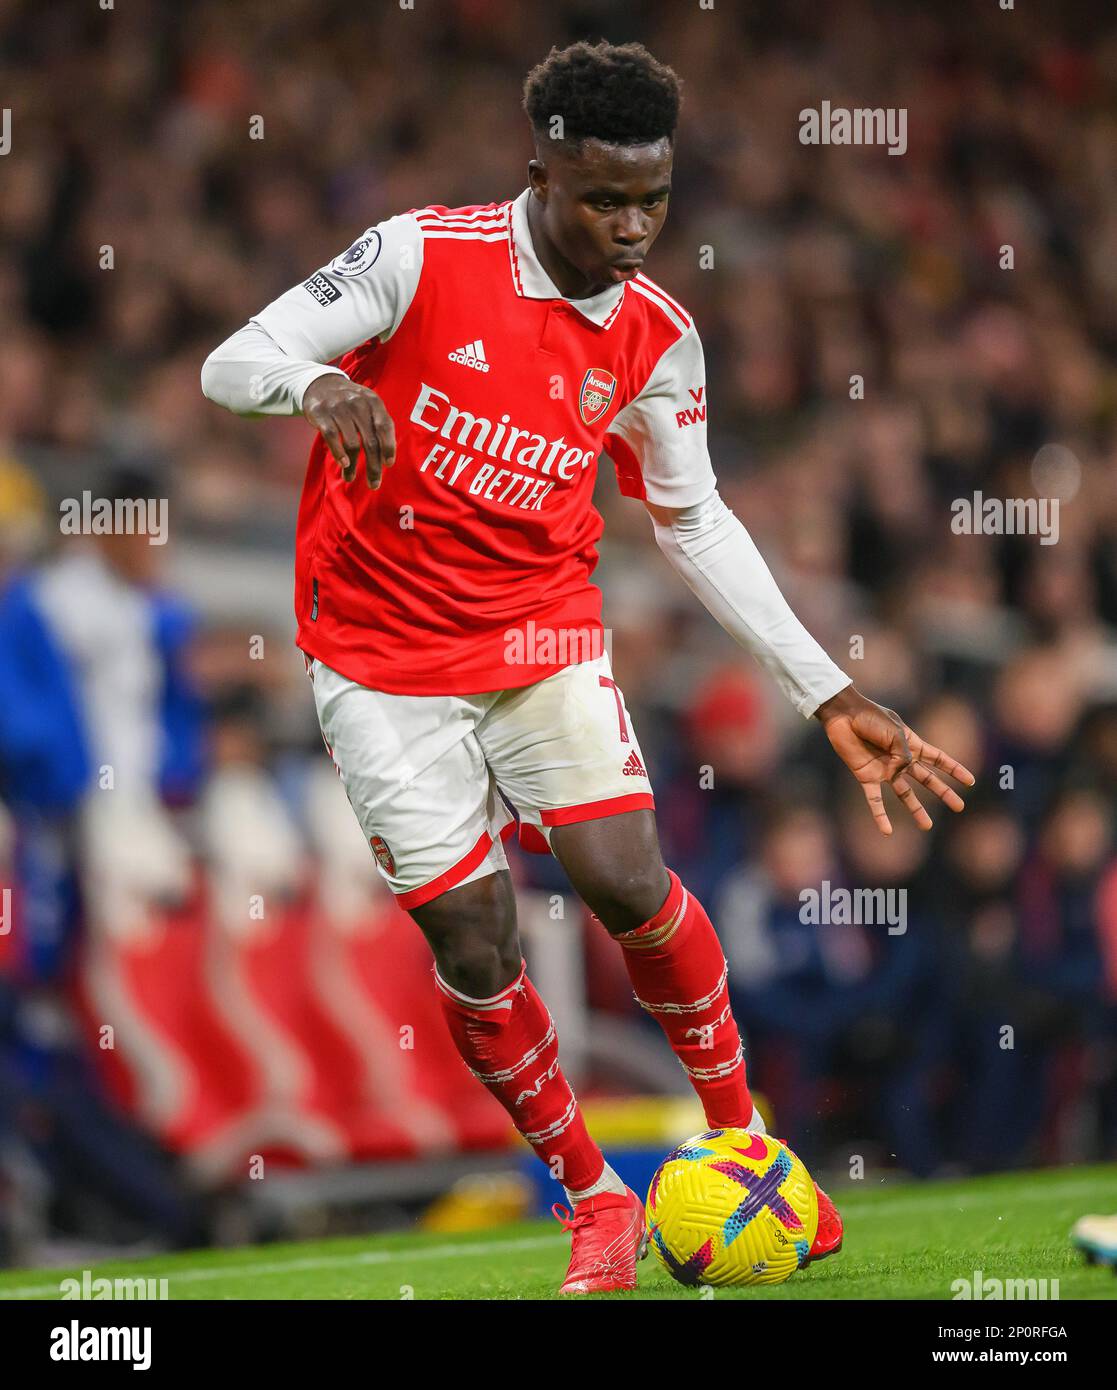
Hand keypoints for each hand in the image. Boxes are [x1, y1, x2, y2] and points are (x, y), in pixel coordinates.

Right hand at [302, 373, 395, 487]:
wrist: (320, 384)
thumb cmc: (350, 402)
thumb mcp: (368, 404)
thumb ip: (378, 424)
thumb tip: (387, 457)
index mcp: (373, 402)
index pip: (385, 426)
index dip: (389, 447)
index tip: (388, 464)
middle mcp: (358, 404)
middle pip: (370, 441)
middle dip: (373, 466)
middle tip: (374, 484)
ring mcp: (339, 408)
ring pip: (351, 443)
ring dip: (353, 466)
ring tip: (350, 478)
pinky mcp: (321, 413)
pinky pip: (332, 437)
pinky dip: (338, 453)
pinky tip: (343, 465)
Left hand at [815, 684, 975, 834]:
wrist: (844, 715)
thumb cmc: (870, 717)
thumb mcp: (895, 732)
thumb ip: (904, 753)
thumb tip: (906, 770)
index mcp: (911, 744)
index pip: (939, 759)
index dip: (955, 769)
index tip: (970, 782)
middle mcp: (900, 760)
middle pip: (927, 779)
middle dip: (944, 793)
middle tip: (959, 807)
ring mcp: (885, 770)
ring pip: (905, 794)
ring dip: (916, 810)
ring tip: (927, 826)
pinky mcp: (867, 777)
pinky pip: (875, 800)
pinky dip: (880, 816)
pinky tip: (887, 831)